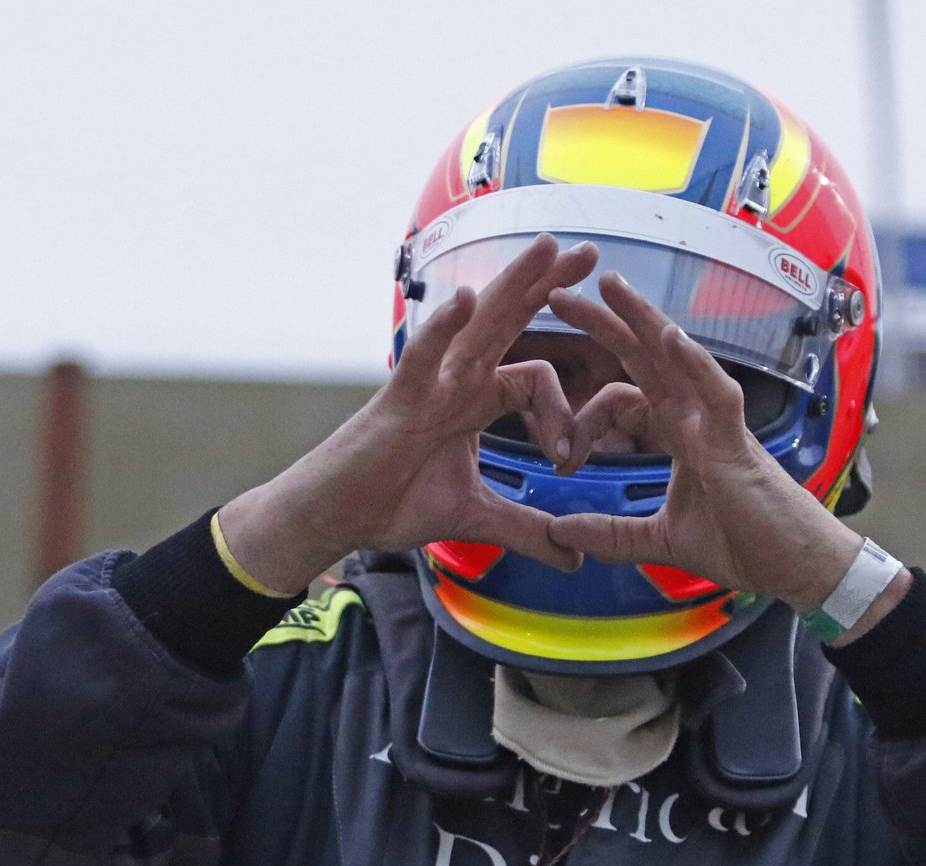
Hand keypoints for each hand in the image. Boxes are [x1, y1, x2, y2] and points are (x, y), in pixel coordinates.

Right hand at [219, 235, 598, 593]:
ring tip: (546, 248)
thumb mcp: (477, 518)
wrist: (336, 516)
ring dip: (514, 284)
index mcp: (476, 401)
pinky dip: (443, 328)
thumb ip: (528, 531)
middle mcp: (456, 381)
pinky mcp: (401, 399)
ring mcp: (430, 384)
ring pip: (477, 324)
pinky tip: (465, 300)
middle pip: (510, 322)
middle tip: (588, 250)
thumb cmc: (392, 503)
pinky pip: (425, 356)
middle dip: (548, 285)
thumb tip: (575, 556)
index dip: (563, 415)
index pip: (535, 378)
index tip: (566, 459)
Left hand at [545, 273, 903, 634]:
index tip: (560, 456)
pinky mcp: (737, 442)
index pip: (624, 398)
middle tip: (559, 294)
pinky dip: (694, 363)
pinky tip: (670, 336)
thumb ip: (612, 536)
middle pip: (645, 357)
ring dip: (644, 319)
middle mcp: (696, 418)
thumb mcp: (660, 541)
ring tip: (611, 287)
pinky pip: (717, 393)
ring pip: (678, 358)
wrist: (795, 568)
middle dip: (605, 323)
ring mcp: (718, 425)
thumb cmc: (745, 545)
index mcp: (679, 435)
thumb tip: (560, 534)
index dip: (585, 417)